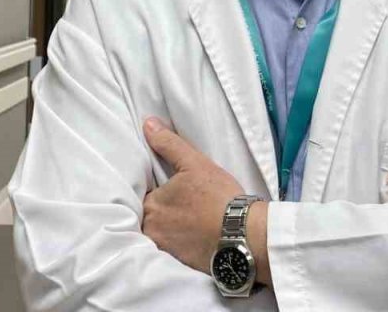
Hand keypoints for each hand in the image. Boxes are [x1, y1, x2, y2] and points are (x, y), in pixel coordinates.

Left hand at [141, 118, 244, 273]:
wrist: (244, 235)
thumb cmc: (219, 197)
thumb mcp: (195, 163)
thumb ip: (169, 144)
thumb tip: (148, 124)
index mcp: (151, 204)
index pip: (143, 195)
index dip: (157, 191)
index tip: (173, 190)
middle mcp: (152, 230)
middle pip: (150, 217)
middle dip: (162, 211)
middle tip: (183, 206)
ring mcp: (165, 249)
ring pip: (160, 234)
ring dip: (169, 229)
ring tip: (189, 221)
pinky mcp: (179, 264)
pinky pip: (172, 251)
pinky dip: (180, 244)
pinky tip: (194, 237)